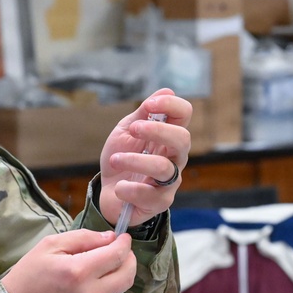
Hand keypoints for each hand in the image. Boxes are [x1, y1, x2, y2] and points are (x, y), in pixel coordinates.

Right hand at [1, 229, 136, 292]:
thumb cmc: (28, 276)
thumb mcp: (50, 246)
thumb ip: (83, 238)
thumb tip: (110, 238)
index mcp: (78, 271)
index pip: (117, 255)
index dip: (124, 244)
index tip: (123, 238)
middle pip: (127, 275)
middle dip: (129, 260)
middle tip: (121, 252)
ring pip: (119, 290)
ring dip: (116, 276)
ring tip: (100, 269)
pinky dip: (105, 292)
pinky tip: (89, 287)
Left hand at [99, 89, 192, 230]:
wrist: (108, 192)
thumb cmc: (121, 159)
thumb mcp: (126, 132)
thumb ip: (143, 114)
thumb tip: (167, 90)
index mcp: (168, 136)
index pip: (184, 114)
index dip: (171, 105)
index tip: (150, 104)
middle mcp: (175, 157)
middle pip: (183, 139)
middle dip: (158, 130)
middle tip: (133, 129)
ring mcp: (170, 181)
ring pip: (164, 168)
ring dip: (136, 160)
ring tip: (115, 159)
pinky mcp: (160, 202)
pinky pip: (151, 195)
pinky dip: (130, 189)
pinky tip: (119, 187)